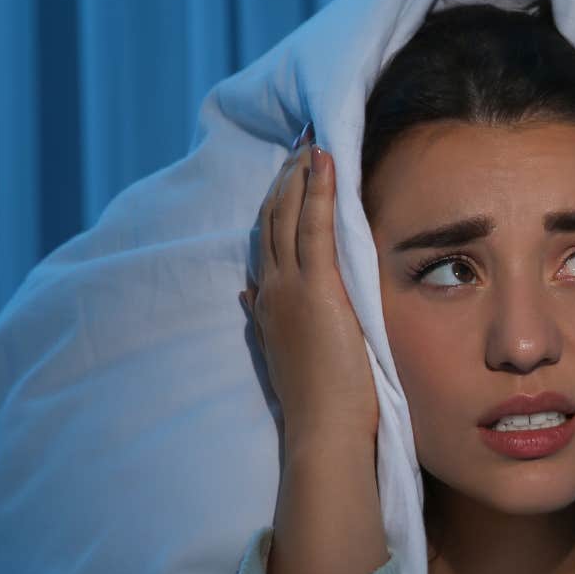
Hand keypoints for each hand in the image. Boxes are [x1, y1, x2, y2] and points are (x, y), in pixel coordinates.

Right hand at [240, 122, 378, 446]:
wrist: (323, 430)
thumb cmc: (318, 403)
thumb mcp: (286, 354)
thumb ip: (266, 321)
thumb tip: (250, 295)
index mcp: (268, 306)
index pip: (267, 245)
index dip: (275, 208)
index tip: (287, 179)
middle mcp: (272, 291)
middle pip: (272, 222)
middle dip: (285, 180)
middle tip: (300, 145)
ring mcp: (291, 288)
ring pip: (288, 216)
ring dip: (299, 175)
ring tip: (311, 143)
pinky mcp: (316, 289)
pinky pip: (315, 226)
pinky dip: (317, 190)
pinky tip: (324, 161)